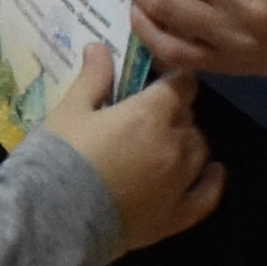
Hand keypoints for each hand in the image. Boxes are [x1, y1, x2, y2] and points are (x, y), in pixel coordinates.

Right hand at [37, 44, 224, 249]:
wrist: (54, 218)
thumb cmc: (59, 156)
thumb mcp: (70, 110)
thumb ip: (93, 79)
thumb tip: (99, 47)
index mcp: (150, 114)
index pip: (181, 85)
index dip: (172, 80)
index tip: (158, 81)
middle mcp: (174, 145)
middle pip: (188, 118)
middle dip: (172, 112)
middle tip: (146, 116)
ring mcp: (179, 183)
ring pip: (198, 150)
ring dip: (187, 141)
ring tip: (166, 143)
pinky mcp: (175, 216)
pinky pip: (206, 195)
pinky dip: (211, 181)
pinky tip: (212, 171)